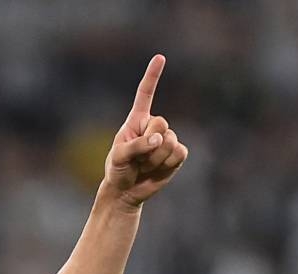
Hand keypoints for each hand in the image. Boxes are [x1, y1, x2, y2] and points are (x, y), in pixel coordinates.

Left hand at [101, 55, 187, 208]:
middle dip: (149, 143)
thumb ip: (137, 145)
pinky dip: (167, 164)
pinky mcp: (177, 154)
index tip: (160, 57)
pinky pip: (179, 154)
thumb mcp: (119, 157)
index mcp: (136, 120)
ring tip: (144, 166)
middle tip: (138, 158)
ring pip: (171, 141)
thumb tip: (160, 139)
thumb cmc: (118, 169)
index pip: (146, 94)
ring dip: (155, 158)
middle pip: (161, 123)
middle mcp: (153, 126)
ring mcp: (167, 139)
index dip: (152, 76)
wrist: (126, 191)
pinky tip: (157, 169)